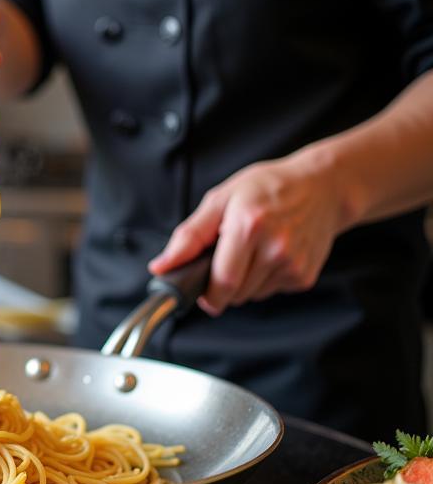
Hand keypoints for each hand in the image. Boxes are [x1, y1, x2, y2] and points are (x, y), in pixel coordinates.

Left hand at [148, 153, 345, 315]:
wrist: (322, 187)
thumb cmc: (267, 189)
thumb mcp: (221, 199)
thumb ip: (188, 236)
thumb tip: (160, 267)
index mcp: (249, 226)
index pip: (223, 281)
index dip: (207, 295)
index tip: (199, 293)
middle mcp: (275, 248)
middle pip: (235, 294)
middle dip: (222, 286)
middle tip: (226, 257)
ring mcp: (293, 265)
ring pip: (251, 296)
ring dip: (243, 282)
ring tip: (252, 250)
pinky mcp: (305, 277)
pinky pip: (270, 291)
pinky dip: (263, 280)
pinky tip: (270, 254)